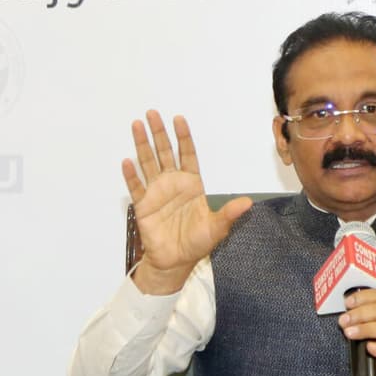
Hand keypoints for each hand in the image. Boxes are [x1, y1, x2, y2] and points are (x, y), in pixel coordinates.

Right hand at [123, 110, 251, 294]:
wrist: (175, 261)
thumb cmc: (196, 243)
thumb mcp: (217, 228)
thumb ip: (229, 214)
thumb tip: (248, 202)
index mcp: (191, 184)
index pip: (187, 154)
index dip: (183, 137)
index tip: (178, 119)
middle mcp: (172, 183)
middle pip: (165, 152)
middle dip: (159, 133)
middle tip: (152, 113)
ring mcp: (156, 192)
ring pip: (148, 163)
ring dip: (142, 145)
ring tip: (137, 125)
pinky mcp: (143, 206)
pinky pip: (136, 187)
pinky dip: (131, 175)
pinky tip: (127, 162)